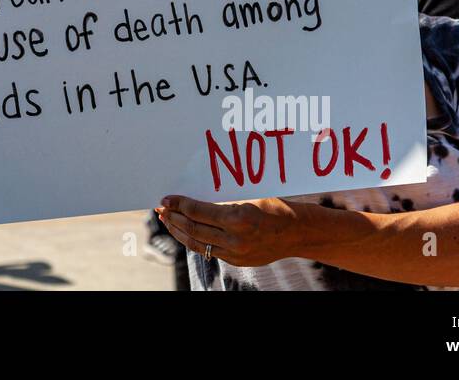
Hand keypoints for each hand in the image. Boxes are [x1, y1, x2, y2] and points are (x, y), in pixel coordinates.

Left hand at [157, 194, 300, 266]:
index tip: (166, 199)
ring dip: (180, 232)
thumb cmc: (273, 206)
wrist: (297, 232)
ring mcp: (236, 253)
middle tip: (161, 209)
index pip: (198, 212)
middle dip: (174, 218)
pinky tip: (186, 232)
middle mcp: (236, 239)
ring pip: (198, 244)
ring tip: (168, 221)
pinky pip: (209, 251)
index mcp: (238, 218)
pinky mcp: (237, 261)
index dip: (179, 205)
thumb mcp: (247, 197)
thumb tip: (191, 198)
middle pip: (194, 229)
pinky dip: (195, 241)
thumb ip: (221, 200)